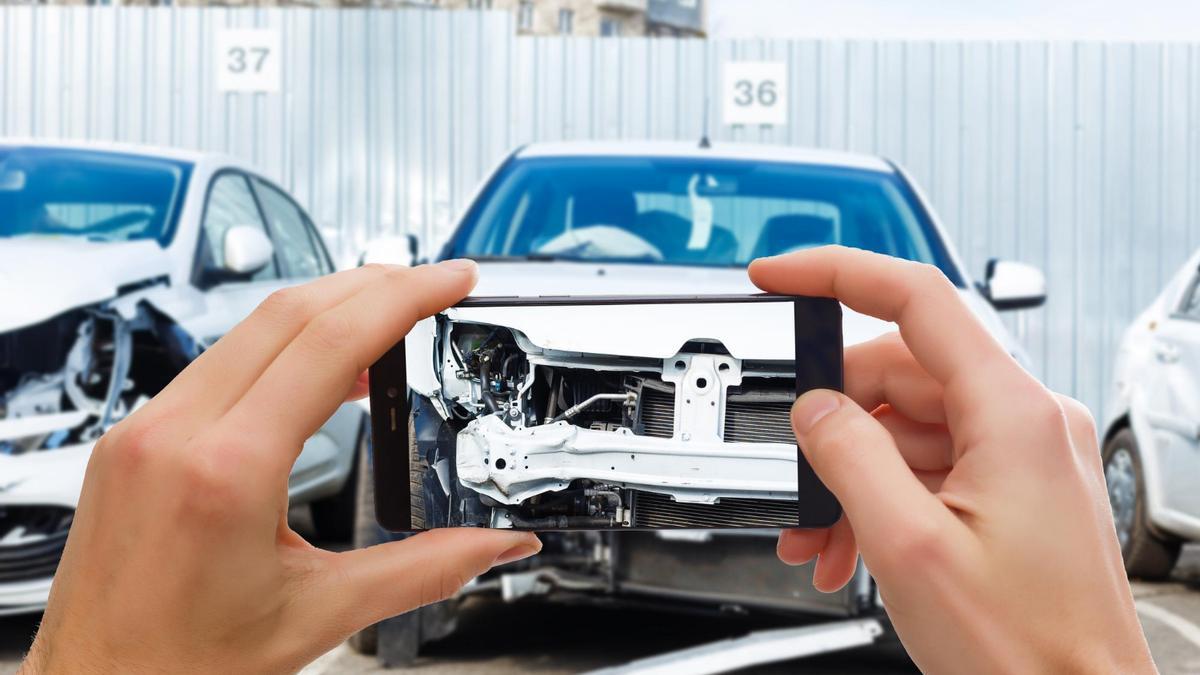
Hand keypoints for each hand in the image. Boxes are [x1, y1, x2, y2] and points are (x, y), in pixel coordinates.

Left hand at [20, 260, 540, 673]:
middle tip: (432, 282)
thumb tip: (497, 549)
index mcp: (225, 471)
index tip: (449, 280)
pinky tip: (320, 366)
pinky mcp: (133, 436)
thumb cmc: (181, 667)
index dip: (403, 297)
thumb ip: (426, 571)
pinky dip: (281, 345)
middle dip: (373, 283)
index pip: (330, 343)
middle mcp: (172, 433)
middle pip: (289, 312)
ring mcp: (144, 428)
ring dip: (328, 308)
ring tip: (389, 318)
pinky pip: (218, 360)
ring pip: (248, 327)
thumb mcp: (321, 616)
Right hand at [751, 247, 1153, 672]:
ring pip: (908, 428)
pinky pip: (931, 465)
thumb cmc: (1025, 650)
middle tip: (797, 480)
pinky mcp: (1015, 489)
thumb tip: (814, 409)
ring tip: (820, 538)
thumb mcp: (907, 547)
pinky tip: (849, 545)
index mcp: (1013, 415)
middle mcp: (1027, 421)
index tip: (777, 276)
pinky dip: (882, 496)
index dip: (835, 274)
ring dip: (852, 476)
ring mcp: (1024, 455)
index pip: (916, 299)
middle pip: (899, 375)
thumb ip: (849, 458)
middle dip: (833, 423)